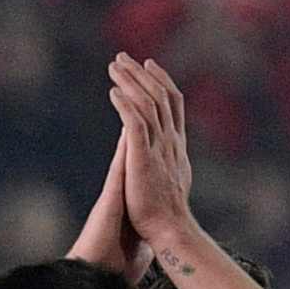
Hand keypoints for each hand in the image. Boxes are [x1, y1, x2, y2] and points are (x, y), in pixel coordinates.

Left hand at [110, 52, 200, 257]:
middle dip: (141, 74)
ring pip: (148, 104)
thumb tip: (163, 161)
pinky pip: (135, 123)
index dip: (162, 81)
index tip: (148, 65)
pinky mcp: (143, 157)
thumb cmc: (167, 215)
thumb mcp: (171, 182)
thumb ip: (166, 164)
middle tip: (123, 57)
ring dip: (130, 82)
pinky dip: (125, 104)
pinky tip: (112, 92)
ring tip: (113, 67)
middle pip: (160, 97)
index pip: (174, 104)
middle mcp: (171, 142)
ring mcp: (159, 149)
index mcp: (177, 146)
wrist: (170, 230)